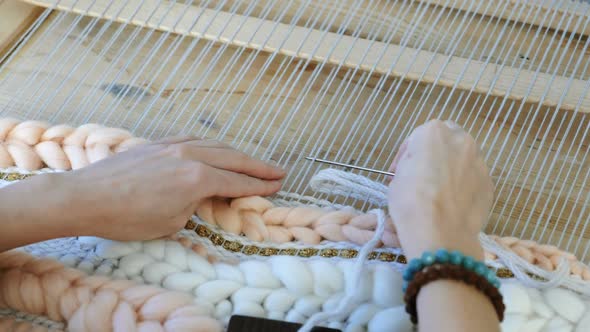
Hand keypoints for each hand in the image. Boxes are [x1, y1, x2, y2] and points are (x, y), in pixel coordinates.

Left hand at [54, 137, 284, 240]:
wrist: (86, 197)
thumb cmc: (127, 218)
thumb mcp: (171, 222)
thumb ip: (194, 205)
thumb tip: (200, 196)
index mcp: (197, 179)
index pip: (237, 182)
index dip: (260, 185)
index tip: (278, 185)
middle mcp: (190, 156)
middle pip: (234, 158)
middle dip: (259, 166)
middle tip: (279, 171)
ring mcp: (173, 146)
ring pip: (215, 144)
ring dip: (238, 153)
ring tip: (253, 161)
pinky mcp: (158, 143)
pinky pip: (194, 139)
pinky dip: (212, 145)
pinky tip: (215, 149)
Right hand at [387, 120, 493, 259]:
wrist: (440, 231)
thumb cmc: (411, 200)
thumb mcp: (397, 176)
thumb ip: (409, 163)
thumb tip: (417, 169)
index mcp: (433, 133)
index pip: (416, 137)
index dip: (405, 155)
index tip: (398, 171)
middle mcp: (460, 140)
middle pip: (445, 140)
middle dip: (433, 154)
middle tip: (421, 174)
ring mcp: (479, 161)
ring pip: (462, 158)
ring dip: (450, 168)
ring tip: (438, 190)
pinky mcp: (489, 183)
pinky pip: (472, 178)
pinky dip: (463, 185)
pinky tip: (451, 202)